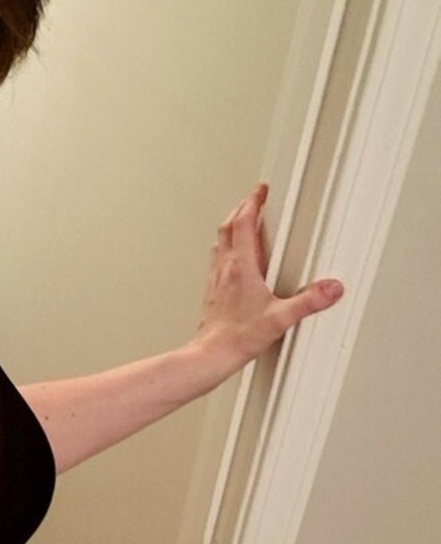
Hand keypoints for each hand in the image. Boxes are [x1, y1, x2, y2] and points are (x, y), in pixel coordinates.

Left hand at [192, 183, 343, 375]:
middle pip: (228, 226)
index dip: (252, 202)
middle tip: (253, 199)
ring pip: (220, 241)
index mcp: (241, 267)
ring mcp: (216, 278)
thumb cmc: (238, 337)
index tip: (261, 191)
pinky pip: (217, 259)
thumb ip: (309, 301)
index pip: (243, 223)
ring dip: (231, 226)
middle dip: (241, 208)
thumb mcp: (281, 318)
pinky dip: (226, 248)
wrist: (213, 353)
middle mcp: (225, 268)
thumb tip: (330, 289)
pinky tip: (235, 257)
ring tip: (243, 220)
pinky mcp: (213, 290)